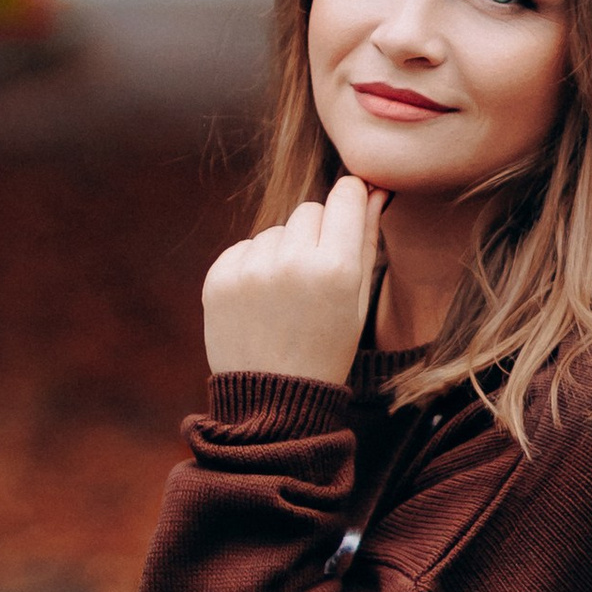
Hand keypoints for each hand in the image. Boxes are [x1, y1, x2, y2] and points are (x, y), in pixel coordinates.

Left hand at [201, 174, 383, 385]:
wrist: (272, 402)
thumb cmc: (326, 350)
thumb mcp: (357, 302)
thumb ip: (365, 241)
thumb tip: (372, 190)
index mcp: (336, 269)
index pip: (345, 196)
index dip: (351, 198)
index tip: (351, 204)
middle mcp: (292, 263)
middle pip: (309, 211)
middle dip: (316, 234)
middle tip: (315, 278)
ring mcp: (251, 271)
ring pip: (274, 231)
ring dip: (282, 253)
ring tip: (285, 299)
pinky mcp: (219, 279)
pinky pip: (244, 248)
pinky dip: (253, 268)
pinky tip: (260, 303)